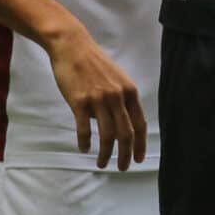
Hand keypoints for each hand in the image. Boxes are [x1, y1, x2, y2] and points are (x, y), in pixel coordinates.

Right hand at [46, 26, 147, 170]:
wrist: (73, 47)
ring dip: (105, 154)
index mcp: (129, 91)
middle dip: (126, 154)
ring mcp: (99, 99)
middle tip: (122, 168)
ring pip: (107, 135)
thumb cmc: (94, 64)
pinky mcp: (79, 101)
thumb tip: (119, 123)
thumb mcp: (116, 79)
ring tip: (102, 164)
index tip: (138, 158)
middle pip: (126, 133)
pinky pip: (84, 129)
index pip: (140, 123)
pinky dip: (86, 142)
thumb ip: (121, 100)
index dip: (140, 144)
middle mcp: (117, 96)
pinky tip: (85, 149)